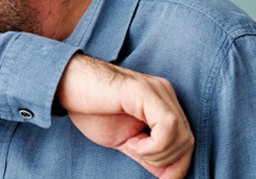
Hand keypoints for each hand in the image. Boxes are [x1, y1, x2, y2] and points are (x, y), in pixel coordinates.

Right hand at [56, 54, 193, 178]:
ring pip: (181, 137)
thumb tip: (168, 175)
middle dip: (168, 164)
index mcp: (162, 104)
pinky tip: (132, 141)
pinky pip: (167, 126)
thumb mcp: (124, 139)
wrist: (67, 85)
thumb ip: (147, 153)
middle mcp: (165, 94)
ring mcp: (157, 91)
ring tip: (131, 145)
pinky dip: (153, 145)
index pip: (186, 142)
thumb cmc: (91, 109)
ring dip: (157, 154)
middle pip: (188, 142)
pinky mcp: (145, 91)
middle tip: (138, 155)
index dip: (178, 168)